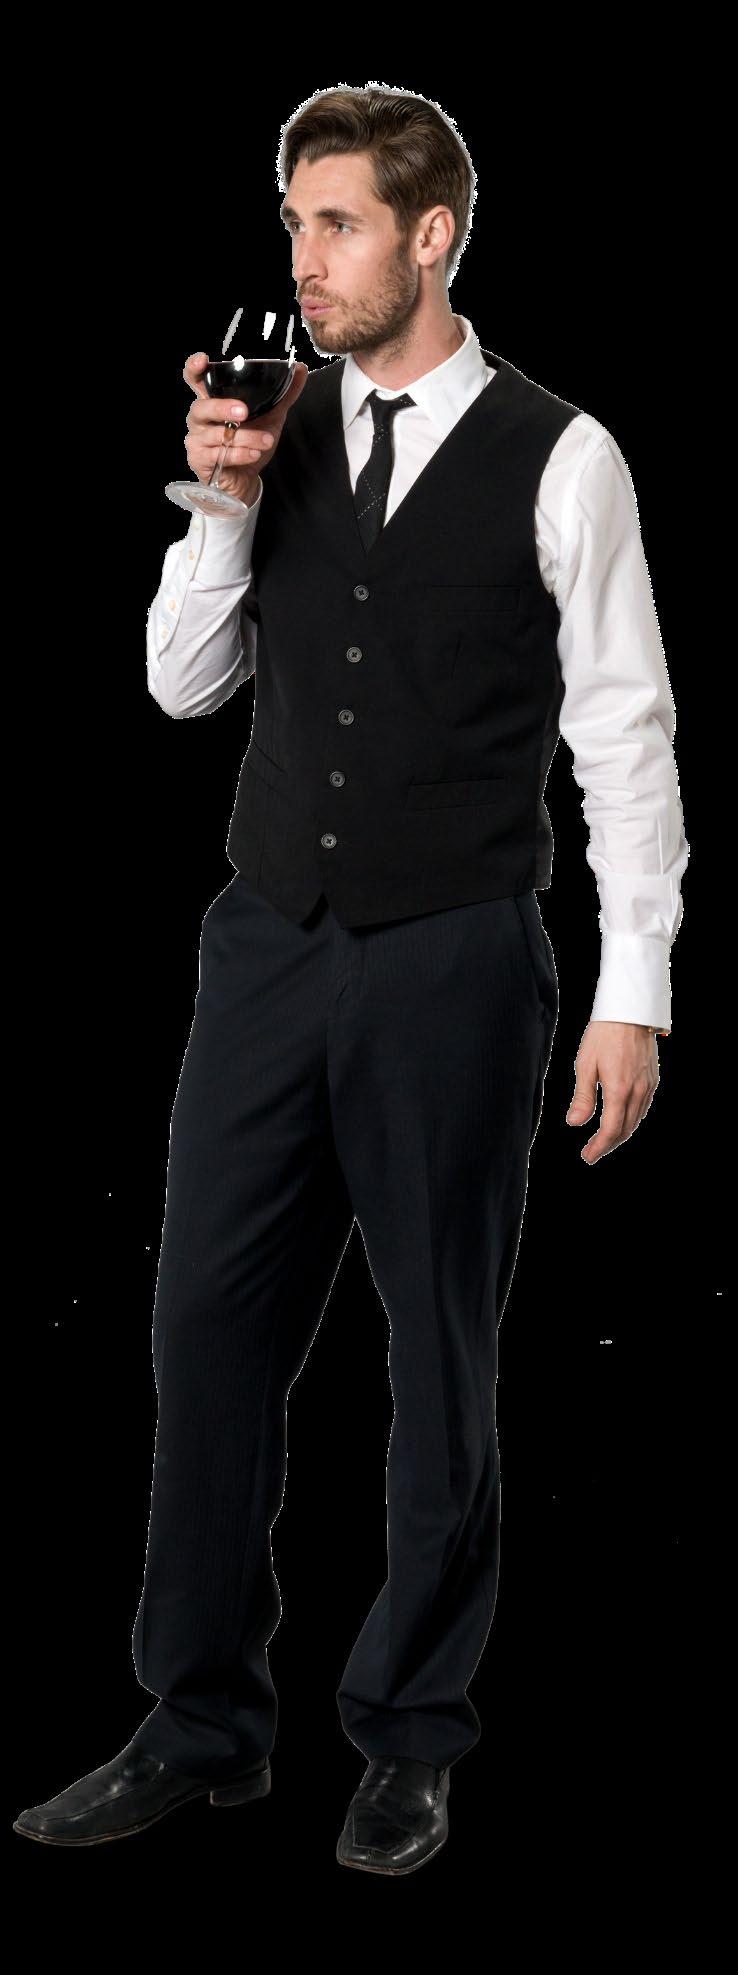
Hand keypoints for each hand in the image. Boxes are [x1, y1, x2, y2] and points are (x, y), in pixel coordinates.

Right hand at [182, 353, 308, 504]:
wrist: (247, 477)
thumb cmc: (250, 441)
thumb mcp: (270, 415)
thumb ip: (283, 393)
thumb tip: (301, 369)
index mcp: (212, 399)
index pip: (195, 379)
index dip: (194, 367)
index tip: (203, 360)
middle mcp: (200, 417)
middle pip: (202, 407)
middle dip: (223, 408)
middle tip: (244, 412)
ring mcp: (197, 439)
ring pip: (216, 435)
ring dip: (245, 437)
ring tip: (266, 440)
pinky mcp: (200, 460)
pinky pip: (219, 455)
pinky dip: (239, 454)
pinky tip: (254, 454)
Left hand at [565, 1021, 660, 1164]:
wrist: (629, 1012)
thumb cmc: (603, 1034)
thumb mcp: (585, 1064)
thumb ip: (582, 1097)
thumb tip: (575, 1123)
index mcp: (619, 1090)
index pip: (610, 1130)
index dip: (599, 1147)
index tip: (587, 1156)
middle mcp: (637, 1091)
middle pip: (625, 1130)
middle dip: (608, 1145)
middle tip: (592, 1153)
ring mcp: (648, 1086)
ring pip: (636, 1121)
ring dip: (620, 1134)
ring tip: (604, 1141)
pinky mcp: (652, 1080)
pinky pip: (643, 1108)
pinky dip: (631, 1121)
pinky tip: (620, 1121)